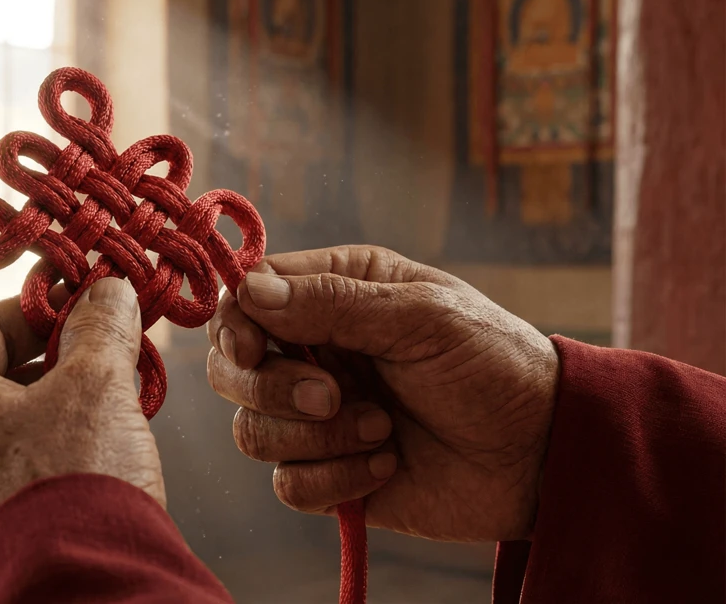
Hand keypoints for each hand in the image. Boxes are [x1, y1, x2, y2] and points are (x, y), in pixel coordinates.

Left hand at [0, 277, 162, 601]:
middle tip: (104, 375)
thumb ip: (99, 327)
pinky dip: (21, 484)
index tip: (89, 311)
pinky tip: (70, 493)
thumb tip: (106, 293)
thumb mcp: (97, 388)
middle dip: (47, 375)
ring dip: (36, 430)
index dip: (45, 310)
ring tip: (96, 436)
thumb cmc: (71, 488)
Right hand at [206, 245, 558, 541]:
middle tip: (333, 395)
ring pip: (252, 430)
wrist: (543, 456)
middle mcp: (315, 350)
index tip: (255, 350)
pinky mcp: (330, 473)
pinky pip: (288, 484)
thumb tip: (248, 290)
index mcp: (335, 292)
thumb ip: (334, 301)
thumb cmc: (494, 365)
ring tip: (383, 429)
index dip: (236, 325)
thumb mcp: (423, 316)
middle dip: (273, 389)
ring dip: (317, 437)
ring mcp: (318, 415)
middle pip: (231, 369)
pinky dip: (335, 479)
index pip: (247, 298)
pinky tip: (388, 464)